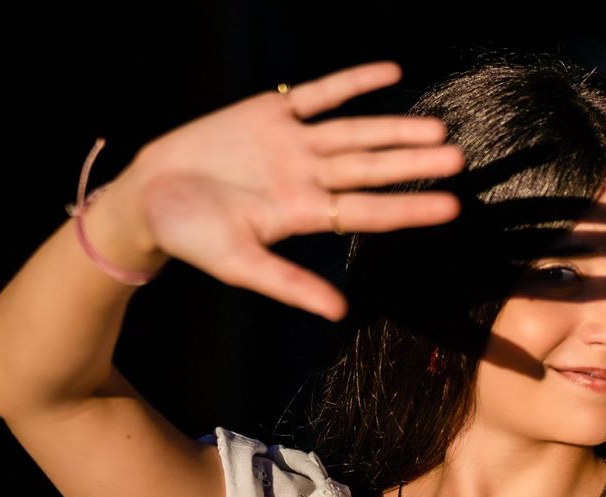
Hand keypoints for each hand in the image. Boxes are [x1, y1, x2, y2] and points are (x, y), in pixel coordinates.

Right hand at [110, 61, 464, 320]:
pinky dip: (353, 82)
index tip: (451, 208)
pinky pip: (320, 94)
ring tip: (435, 128)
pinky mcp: (272, 113)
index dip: (408, 209)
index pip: (367, 211)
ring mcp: (292, 144)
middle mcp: (307, 177)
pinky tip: (390, 73)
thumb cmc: (190, 235)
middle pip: (370, 169)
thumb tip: (338, 313)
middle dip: (411, 164)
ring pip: (353, 132)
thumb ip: (288, 283)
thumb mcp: (238, 264)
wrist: (148, 195)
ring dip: (393, 128)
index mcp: (303, 214)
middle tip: (457, 160)